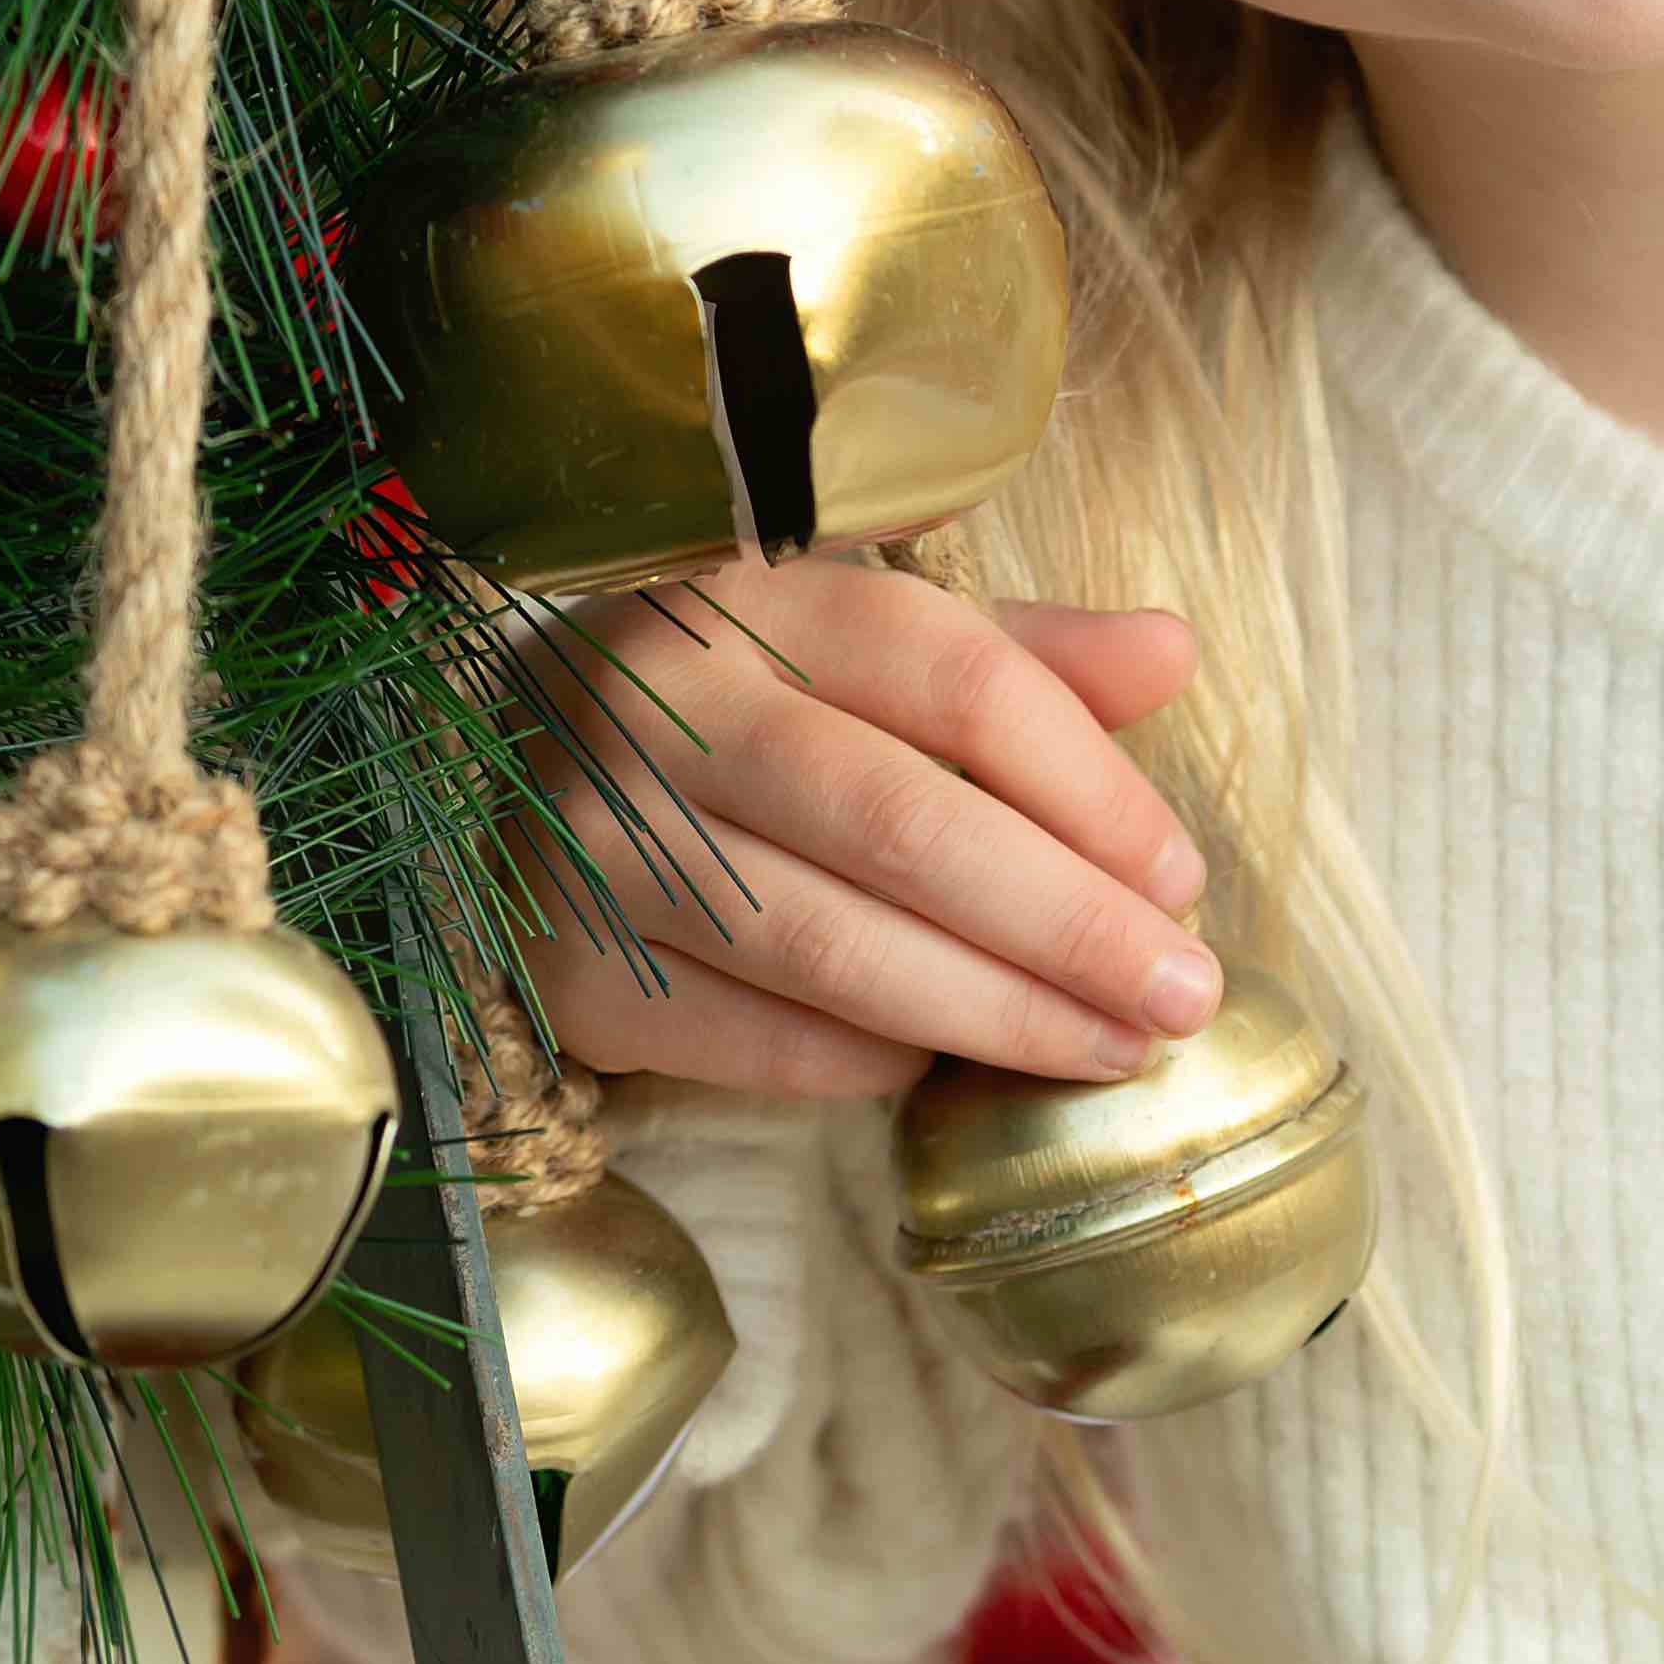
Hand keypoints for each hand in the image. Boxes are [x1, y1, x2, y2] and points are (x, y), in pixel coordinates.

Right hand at [509, 552, 1217, 1104]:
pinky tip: (948, 1063)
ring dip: (995, 1013)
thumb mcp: (855, 646)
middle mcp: (662, 708)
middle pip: (904, 824)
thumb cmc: (723, 709)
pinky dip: (870, 1060)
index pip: (953, 676)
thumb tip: (1172, 651)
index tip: (1180, 876)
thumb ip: (1014, 657)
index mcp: (754, 600)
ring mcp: (600, 839)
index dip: (1089, 783)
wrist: (482, 782)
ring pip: (833, 948)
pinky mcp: (569, 965)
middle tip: (1182, 998)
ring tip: (1110, 1050)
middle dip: (1068, 926)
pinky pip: (755, 1039)